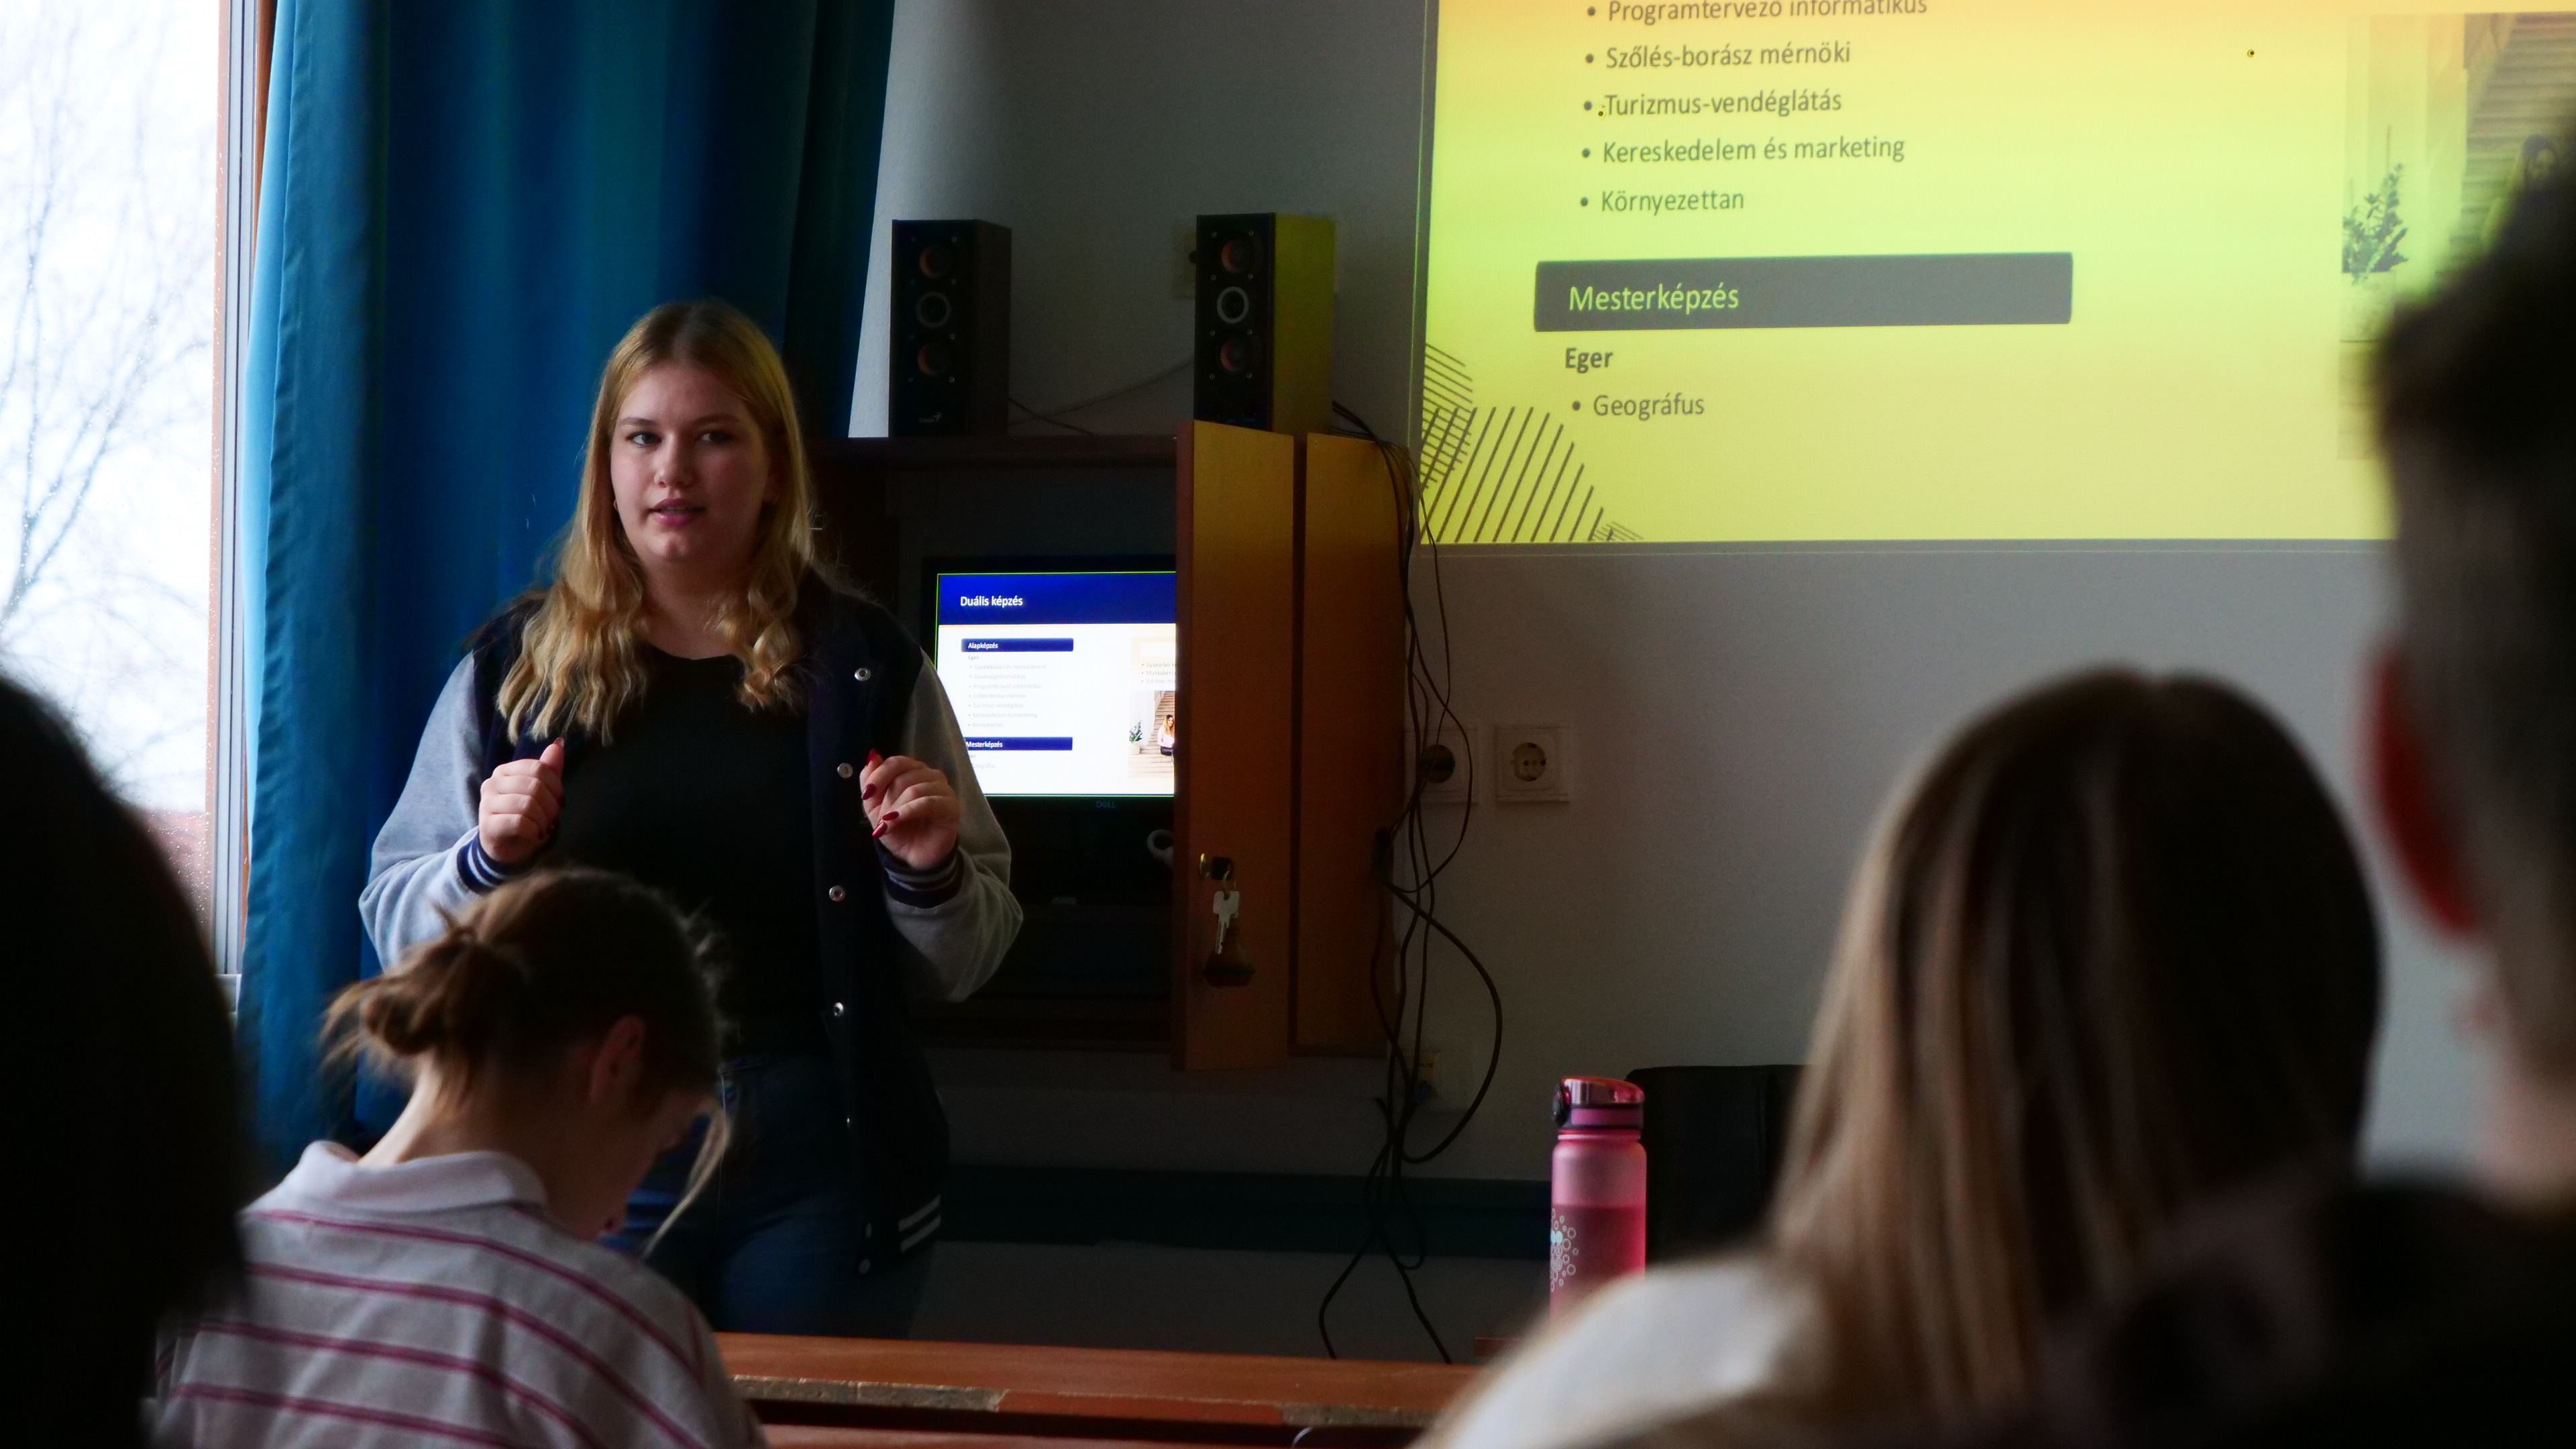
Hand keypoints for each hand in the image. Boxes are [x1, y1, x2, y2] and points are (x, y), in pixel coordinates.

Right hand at [479, 739, 564, 865]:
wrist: (507, 847)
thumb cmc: (525, 817)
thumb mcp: (540, 793)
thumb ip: (548, 769)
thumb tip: (559, 743)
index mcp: (505, 771)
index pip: (538, 768)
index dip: (556, 786)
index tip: (559, 801)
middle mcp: (492, 783)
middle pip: (535, 786)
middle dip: (551, 805)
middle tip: (551, 818)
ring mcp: (487, 803)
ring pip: (527, 804)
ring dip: (543, 819)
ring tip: (543, 827)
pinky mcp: (488, 825)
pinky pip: (520, 822)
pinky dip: (534, 830)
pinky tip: (533, 834)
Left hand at [861, 749, 960, 870]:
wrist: (913, 856)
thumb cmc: (898, 828)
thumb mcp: (875, 806)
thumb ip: (871, 780)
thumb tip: (872, 756)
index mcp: (914, 771)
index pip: (897, 762)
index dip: (879, 776)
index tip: (866, 795)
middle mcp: (931, 776)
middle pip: (904, 777)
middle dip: (887, 800)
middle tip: (880, 820)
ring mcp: (944, 790)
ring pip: (915, 790)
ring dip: (895, 809)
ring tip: (887, 826)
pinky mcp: (952, 807)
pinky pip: (929, 803)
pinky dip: (909, 811)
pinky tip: (897, 821)